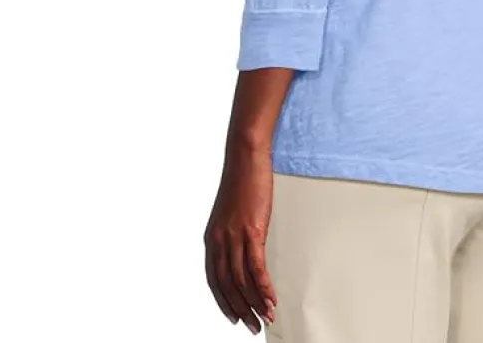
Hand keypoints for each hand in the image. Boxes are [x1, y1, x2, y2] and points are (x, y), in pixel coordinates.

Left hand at [203, 143, 277, 333]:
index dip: (223, 301)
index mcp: (212, 238)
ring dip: (255, 303)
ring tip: (266, 317)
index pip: (213, 280)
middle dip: (241, 309)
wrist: (245, 156)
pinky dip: (264, 286)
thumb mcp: (231, 212)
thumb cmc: (241, 179)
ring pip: (242, 281)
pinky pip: (256, 267)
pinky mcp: (252, 230)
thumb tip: (243, 248)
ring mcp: (235, 236)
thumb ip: (232, 233)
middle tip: (252, 325)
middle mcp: (219, 240)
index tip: (234, 316)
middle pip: (227, 285)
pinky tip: (271, 298)